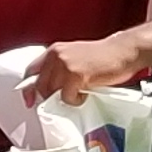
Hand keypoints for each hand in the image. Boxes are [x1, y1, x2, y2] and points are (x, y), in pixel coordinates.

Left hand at [24, 34, 144, 106]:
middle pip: (40, 85)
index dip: (28, 87)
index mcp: (54, 50)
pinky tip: (86, 93)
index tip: (29, 99)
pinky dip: (76, 100)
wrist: (123, 51)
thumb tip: (48, 88)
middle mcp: (56, 55)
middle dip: (48, 97)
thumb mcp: (75, 57)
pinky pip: (67, 97)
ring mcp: (65, 64)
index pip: (31, 70)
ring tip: (79, 93)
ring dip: (65, 98)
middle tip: (64, 99)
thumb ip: (60, 68)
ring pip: (52, 92)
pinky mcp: (75, 75)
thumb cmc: (103, 57)